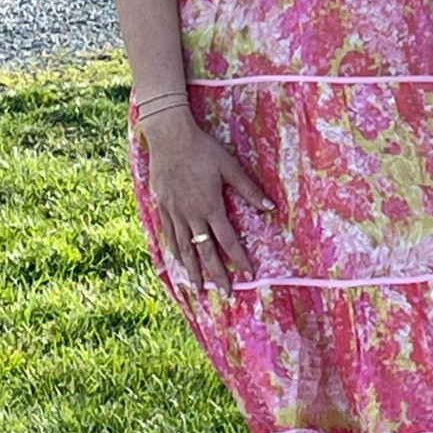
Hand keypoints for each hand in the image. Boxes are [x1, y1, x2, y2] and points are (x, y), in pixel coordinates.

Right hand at [140, 106, 269, 293]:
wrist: (169, 138)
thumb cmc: (203, 149)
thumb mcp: (230, 167)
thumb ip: (249, 190)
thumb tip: (270, 208)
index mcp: (211, 206)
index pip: (228, 240)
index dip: (238, 258)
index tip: (247, 274)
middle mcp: (192, 214)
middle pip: (205, 251)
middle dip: (215, 274)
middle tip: (223, 294)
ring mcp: (174, 212)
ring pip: (184, 248)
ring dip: (192, 269)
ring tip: (197, 288)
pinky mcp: (162, 207)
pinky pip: (169, 235)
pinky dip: (174, 251)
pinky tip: (178, 261)